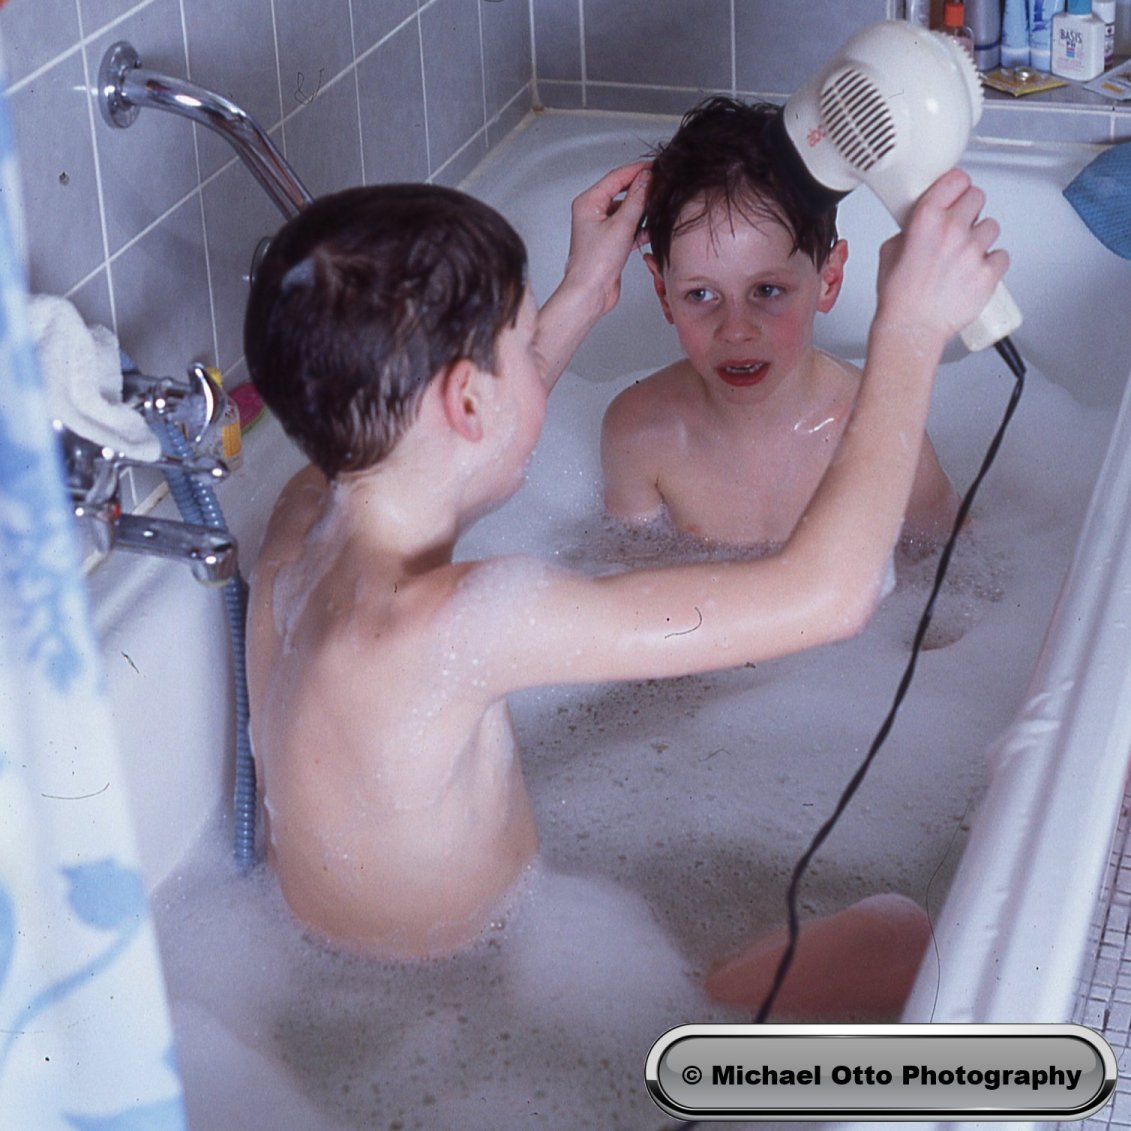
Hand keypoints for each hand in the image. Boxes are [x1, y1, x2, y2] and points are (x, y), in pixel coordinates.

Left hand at [562, 160, 651, 317]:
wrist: (590, 293)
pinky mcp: (610, 242)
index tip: (654, 166)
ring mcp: (601, 228)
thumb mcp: (621, 226)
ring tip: (658, 205)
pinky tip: (651, 229)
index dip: (636, 170)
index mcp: (588, 203)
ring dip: (641, 210)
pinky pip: (628, 227)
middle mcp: (592, 213)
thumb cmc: (594, 264)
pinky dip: (640, 227)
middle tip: (660, 184)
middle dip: (640, 189)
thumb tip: (646, 179)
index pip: (615, 178)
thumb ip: (636, 199)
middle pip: (621, 192)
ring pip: (626, 210)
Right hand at [875, 169, 1008, 344]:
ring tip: (964, 256)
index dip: (956, 186)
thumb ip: (909, 230)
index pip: (957, 179)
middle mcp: (952, 230)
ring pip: (991, 226)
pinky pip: (1001, 256)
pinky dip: (991, 264)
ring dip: (980, 238)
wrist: (911, 329)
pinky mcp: (989, 273)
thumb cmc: (899, 299)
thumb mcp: (889, 253)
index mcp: (926, 219)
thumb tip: (919, 224)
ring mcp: (973, 251)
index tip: (955, 192)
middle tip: (959, 226)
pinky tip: (974, 272)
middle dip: (969, 210)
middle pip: (978, 197)